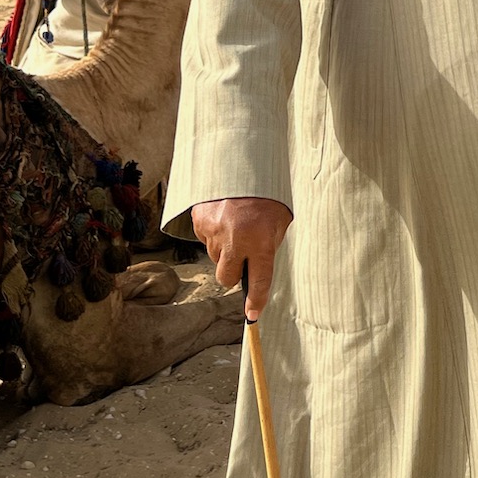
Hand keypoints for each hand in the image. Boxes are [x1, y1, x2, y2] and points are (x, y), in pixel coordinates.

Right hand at [191, 197, 292, 319]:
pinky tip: (223, 218)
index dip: (256, 301)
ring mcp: (213, 231)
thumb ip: (269, 245)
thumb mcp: (279, 220)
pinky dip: (214, 234)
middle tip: (243, 256)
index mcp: (260, 240)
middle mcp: (235, 239)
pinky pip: (205, 240)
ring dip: (224, 249)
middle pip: (227, 278)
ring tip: (235, 226)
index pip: (259, 281)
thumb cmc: (266, 195)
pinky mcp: (199, 221)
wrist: (243, 163)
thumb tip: (257, 267)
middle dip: (234, 273)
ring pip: (215, 258)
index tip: (253, 314)